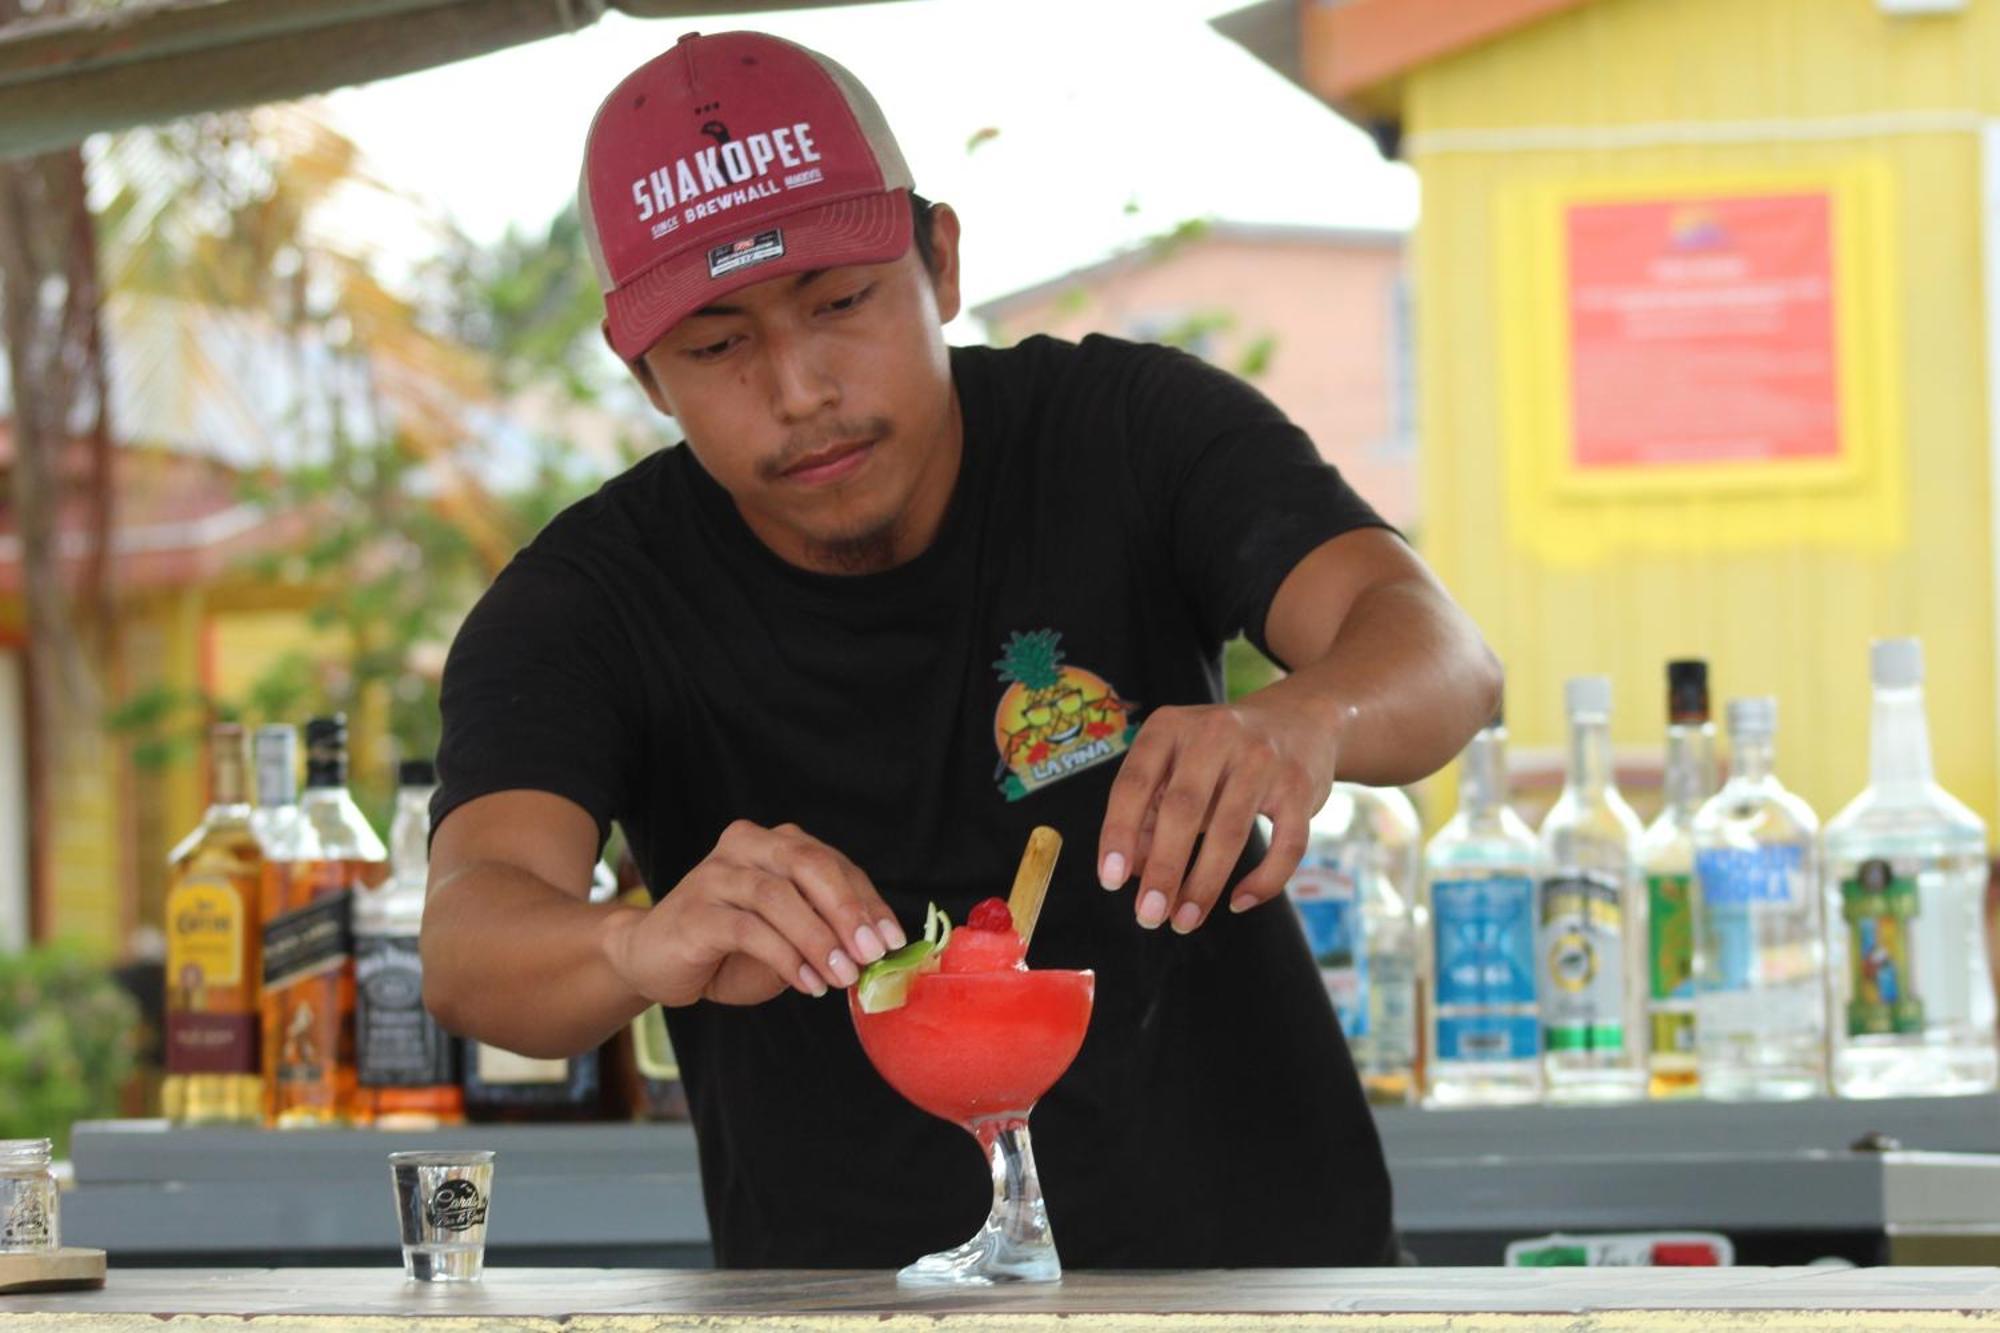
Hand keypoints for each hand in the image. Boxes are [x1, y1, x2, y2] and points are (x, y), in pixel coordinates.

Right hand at [603, 821, 906, 1006]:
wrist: (651, 959)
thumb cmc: (727, 948)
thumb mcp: (787, 936)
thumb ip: (824, 931)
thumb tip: (877, 951)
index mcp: (775, 844)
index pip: (833, 864)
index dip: (868, 901)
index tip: (894, 940)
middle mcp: (746, 846)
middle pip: (808, 864)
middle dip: (848, 910)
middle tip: (874, 953)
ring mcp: (716, 874)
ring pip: (779, 896)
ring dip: (819, 939)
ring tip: (843, 976)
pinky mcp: (696, 910)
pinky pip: (749, 929)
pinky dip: (786, 958)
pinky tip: (808, 983)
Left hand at [1096, 697, 1335, 933]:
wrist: (1298, 719)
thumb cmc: (1219, 756)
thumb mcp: (1176, 769)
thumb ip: (1147, 814)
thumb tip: (1129, 872)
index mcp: (1169, 727)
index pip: (1133, 783)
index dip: (1118, 833)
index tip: (1111, 881)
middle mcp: (1215, 734)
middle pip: (1182, 809)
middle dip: (1163, 870)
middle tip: (1148, 915)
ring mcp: (1262, 758)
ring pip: (1230, 832)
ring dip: (1204, 885)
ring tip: (1185, 920)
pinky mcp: (1300, 786)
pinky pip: (1286, 845)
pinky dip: (1264, 881)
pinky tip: (1239, 903)